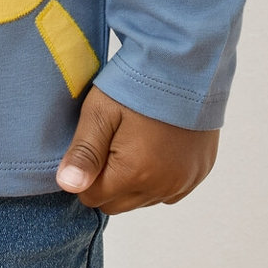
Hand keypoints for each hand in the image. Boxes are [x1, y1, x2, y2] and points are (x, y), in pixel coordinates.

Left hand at [55, 87, 217, 213]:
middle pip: (118, 204)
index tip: (94, 145)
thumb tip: (68, 186)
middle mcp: (163, 187)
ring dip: (135, 181)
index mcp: (135, 174)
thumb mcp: (100, 111)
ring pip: (144, 199)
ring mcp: (185, 181)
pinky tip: (158, 146)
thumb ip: (83, 153)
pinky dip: (160, 177)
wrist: (186, 64)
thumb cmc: (138, 84)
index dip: (86, 174)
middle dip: (108, 181)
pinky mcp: (200, 171)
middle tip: (113, 141)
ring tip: (137, 140)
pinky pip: (170, 190)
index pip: (91, 198)